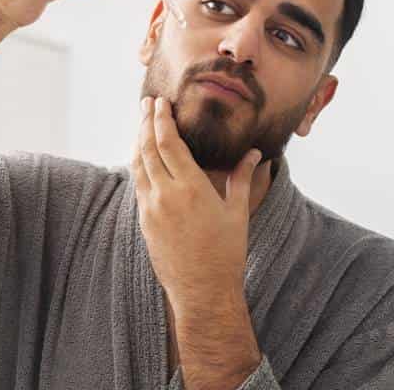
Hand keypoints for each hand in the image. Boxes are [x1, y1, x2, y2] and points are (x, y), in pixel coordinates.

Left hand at [132, 96, 262, 310]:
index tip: (159, 102)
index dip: (161, 119)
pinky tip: (142, 158)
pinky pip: (138, 185)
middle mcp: (165, 195)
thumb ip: (242, 178)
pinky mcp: (144, 222)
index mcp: (190, 188)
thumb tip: (255, 154)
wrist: (202, 291)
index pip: (168, 143)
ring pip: (138, 165)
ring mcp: (150, 209)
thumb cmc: (226, 252)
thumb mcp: (238, 212)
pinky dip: (139, 165)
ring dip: (139, 141)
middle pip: (147, 148)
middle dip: (145, 122)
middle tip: (146, 103)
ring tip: (142, 124)